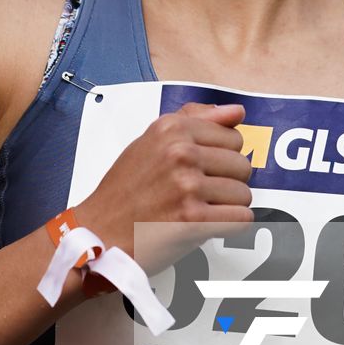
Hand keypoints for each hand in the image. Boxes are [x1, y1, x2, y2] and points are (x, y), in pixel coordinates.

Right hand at [66, 102, 252, 297]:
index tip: (200, 170)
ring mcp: (187, 185)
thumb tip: (237, 112)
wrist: (100, 232)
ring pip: (244, 193)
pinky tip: (205, 226)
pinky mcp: (193, 218)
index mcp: (171, 128)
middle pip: (242, 165)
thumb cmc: (124, 191)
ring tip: (197, 210)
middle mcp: (180, 151)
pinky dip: (229, 226)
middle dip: (227, 183)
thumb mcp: (150, 142)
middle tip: (198, 194)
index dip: (221, 158)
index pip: (234, 137)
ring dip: (227, 207)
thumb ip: (196, 121)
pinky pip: (241, 219)